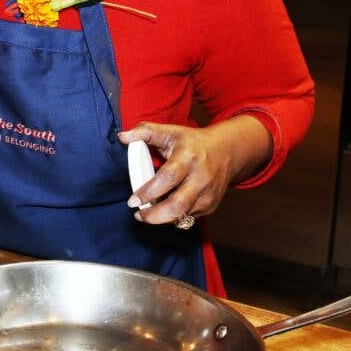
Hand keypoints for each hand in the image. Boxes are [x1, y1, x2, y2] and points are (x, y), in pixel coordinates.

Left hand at [118, 115, 271, 225]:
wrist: (227, 151)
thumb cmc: (193, 142)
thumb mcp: (170, 131)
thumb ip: (145, 132)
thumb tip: (122, 136)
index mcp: (188, 157)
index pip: (168, 178)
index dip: (149, 192)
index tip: (133, 201)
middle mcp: (201, 178)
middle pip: (178, 205)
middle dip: (155, 216)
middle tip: (138, 215)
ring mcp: (208, 194)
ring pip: (183, 216)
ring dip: (162, 219)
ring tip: (146, 215)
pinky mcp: (211, 206)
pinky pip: (189, 218)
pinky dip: (173, 218)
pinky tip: (163, 211)